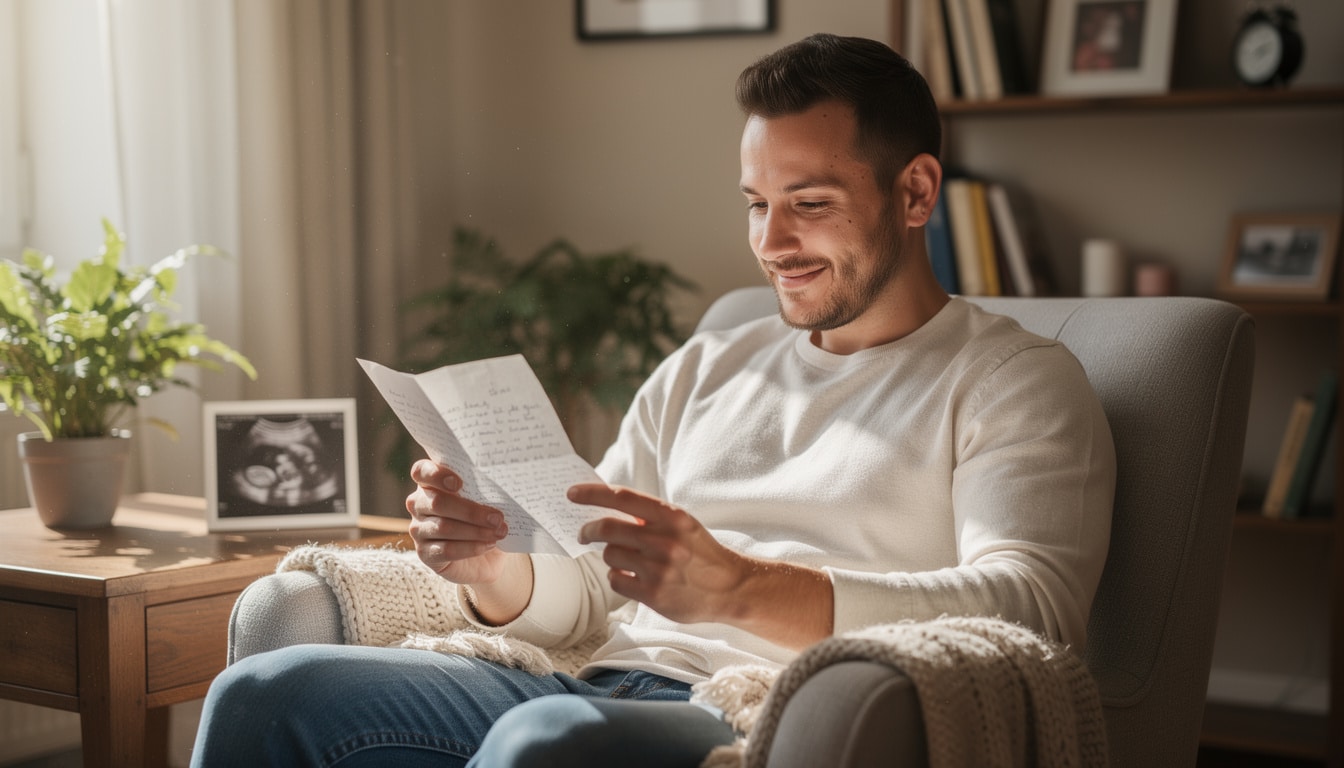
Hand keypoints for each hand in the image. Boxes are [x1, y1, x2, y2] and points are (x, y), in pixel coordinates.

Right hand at [406, 459, 512, 584]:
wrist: (485, 556)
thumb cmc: (484, 519)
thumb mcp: (486, 501)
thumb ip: (484, 490)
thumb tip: (500, 485)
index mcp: (430, 483)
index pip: (421, 471)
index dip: (436, 475)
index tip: (459, 483)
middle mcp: (418, 504)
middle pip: (437, 502)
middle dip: (471, 511)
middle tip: (497, 518)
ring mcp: (418, 530)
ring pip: (443, 527)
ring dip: (475, 530)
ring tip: (498, 533)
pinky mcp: (424, 553)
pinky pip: (445, 550)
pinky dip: (470, 548)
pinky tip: (488, 545)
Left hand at [572, 483, 748, 624]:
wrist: (730, 587)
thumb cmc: (700, 552)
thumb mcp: (681, 524)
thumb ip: (649, 516)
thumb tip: (605, 508)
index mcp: (672, 516)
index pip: (622, 497)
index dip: (592, 493)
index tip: (572, 494)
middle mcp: (665, 540)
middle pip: (607, 528)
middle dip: (588, 530)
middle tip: (583, 534)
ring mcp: (659, 569)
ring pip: (609, 556)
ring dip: (610, 557)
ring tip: (626, 560)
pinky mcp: (654, 594)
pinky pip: (616, 580)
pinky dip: (618, 577)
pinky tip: (633, 578)